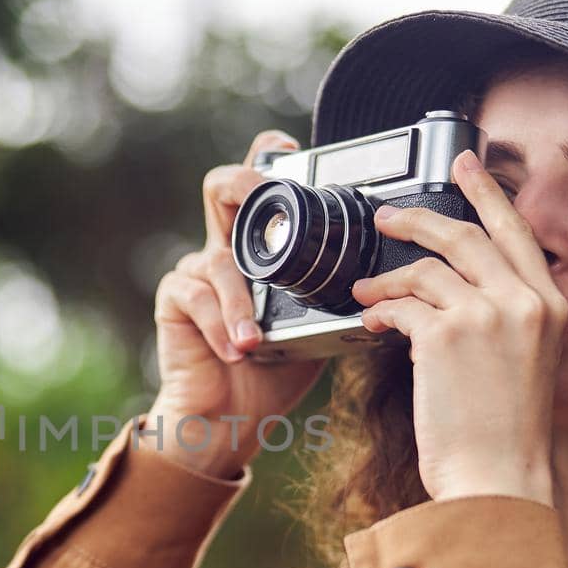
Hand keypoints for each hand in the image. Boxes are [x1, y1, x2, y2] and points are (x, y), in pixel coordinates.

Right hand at [148, 130, 326, 476]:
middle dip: (241, 186)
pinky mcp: (175, 299)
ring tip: (256, 339)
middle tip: (257, 198)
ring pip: (218, 260)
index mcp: (263, 247)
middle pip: (221, 187)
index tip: (290, 149)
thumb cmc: (276, 371)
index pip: (261, 185)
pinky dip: (222, 326)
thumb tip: (392, 282)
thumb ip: (337, 296)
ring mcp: (196, 270)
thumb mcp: (318, 327)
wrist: (232, 418)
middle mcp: (226, 247)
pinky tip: (237, 350)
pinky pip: (196, 297)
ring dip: (240, 303)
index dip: (269, 158)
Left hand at [351, 149, 565, 504]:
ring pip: (424, 269)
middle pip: (463, 235)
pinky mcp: (444, 335)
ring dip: (387, 278)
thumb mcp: (523, 363)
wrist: (498, 478)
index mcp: (549, 307)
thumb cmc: (504, 434)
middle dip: (417, 218)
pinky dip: (379, 310)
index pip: (515, 232)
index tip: (465, 163)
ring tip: (367, 289)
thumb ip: (501, 320)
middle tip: (387, 215)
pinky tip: (370, 321)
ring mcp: (485, 316)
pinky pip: (400, 304)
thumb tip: (449, 292)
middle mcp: (523, 303)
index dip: (486, 191)